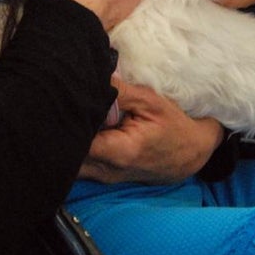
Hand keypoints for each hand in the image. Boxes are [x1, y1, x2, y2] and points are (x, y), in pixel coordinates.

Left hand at [78, 77, 223, 183]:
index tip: (64, 103)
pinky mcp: (101, 177)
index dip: (66, 122)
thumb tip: (90, 77)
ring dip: (70, 140)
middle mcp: (106, 171)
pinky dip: (77, 148)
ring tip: (74, 116)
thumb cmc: (173, 126)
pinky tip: (86, 129)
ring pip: (70, 162)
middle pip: (66, 155)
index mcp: (119, 152)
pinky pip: (79, 164)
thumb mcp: (149, 101)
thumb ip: (117, 91)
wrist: (191, 153)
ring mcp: (102, 177)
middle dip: (63, 132)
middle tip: (64, 108)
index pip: (75, 142)